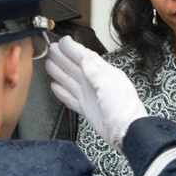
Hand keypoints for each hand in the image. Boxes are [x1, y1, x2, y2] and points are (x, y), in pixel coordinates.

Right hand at [45, 36, 146, 151]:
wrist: (126, 133)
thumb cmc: (124, 109)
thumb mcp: (109, 85)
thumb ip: (94, 71)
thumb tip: (83, 57)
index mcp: (106, 74)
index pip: (86, 58)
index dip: (73, 49)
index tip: (62, 42)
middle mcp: (98, 84)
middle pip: (76, 67)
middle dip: (63, 58)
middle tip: (51, 49)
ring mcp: (91, 97)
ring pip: (71, 81)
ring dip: (59, 72)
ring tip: (48, 63)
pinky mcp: (87, 109)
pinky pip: (70, 98)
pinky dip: (61, 92)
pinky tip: (54, 86)